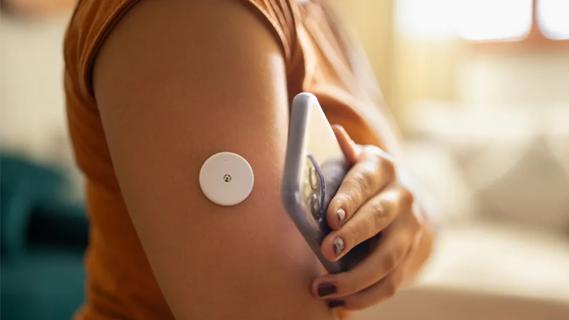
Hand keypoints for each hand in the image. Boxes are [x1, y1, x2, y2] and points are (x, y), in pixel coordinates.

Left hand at [311, 125, 430, 309]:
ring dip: (355, 278)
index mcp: (381, 167)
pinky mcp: (412, 254)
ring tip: (323, 289)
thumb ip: (342, 153)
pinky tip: (341, 302)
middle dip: (352, 237)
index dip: (348, 199)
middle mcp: (402, 196)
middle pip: (378, 219)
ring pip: (387, 257)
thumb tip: (334, 133)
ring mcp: (411, 228)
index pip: (363, 182)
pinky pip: (392, 281)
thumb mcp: (355, 160)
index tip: (331, 217)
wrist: (400, 195)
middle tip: (326, 252)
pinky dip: (366, 296)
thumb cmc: (362, 177)